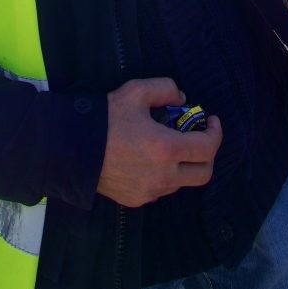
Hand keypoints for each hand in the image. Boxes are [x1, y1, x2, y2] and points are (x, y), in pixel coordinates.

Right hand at [96, 77, 222, 207]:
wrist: (72, 148)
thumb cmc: (106, 118)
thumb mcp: (136, 91)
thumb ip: (165, 88)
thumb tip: (182, 99)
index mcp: (166, 149)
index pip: (208, 148)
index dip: (215, 132)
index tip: (211, 120)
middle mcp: (163, 176)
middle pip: (204, 173)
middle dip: (207, 154)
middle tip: (198, 137)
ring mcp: (150, 192)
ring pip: (182, 182)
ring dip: (184, 164)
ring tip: (169, 145)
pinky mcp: (136, 200)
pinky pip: (161, 190)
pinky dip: (165, 175)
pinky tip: (150, 159)